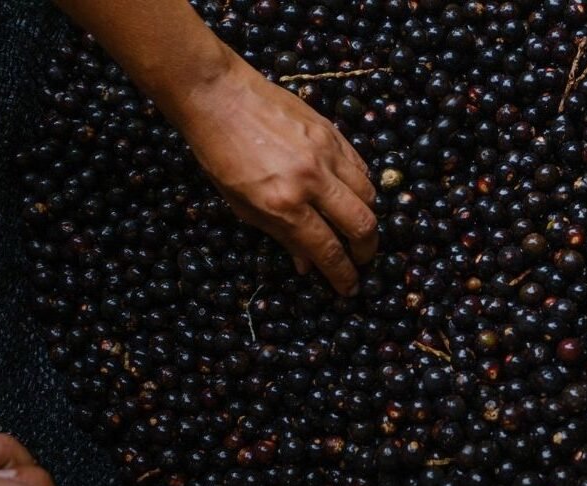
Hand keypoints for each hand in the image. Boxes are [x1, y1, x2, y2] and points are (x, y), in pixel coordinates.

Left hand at [174, 55, 377, 296]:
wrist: (217, 96)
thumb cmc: (220, 155)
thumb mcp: (241, 206)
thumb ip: (280, 235)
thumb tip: (307, 264)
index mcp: (283, 204)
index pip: (327, 250)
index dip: (343, 275)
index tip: (349, 288)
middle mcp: (311, 181)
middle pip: (361, 225)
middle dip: (367, 250)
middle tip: (362, 259)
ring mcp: (326, 154)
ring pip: (369, 195)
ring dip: (367, 217)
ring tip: (356, 226)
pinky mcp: (332, 131)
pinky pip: (361, 166)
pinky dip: (363, 185)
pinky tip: (352, 193)